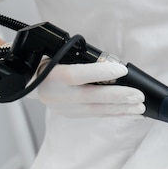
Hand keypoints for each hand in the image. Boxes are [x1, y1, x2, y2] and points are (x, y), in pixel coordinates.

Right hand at [30, 59, 145, 117]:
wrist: (28, 81)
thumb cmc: (47, 62)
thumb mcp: (58, 53)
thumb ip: (80, 59)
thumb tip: (112, 66)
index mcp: (50, 74)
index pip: (76, 75)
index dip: (100, 73)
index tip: (122, 70)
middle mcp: (56, 94)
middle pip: (90, 97)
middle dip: (118, 97)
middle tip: (138, 96)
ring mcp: (63, 108)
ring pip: (96, 110)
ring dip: (120, 109)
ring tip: (139, 108)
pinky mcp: (70, 115)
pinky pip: (97, 115)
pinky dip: (115, 114)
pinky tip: (130, 114)